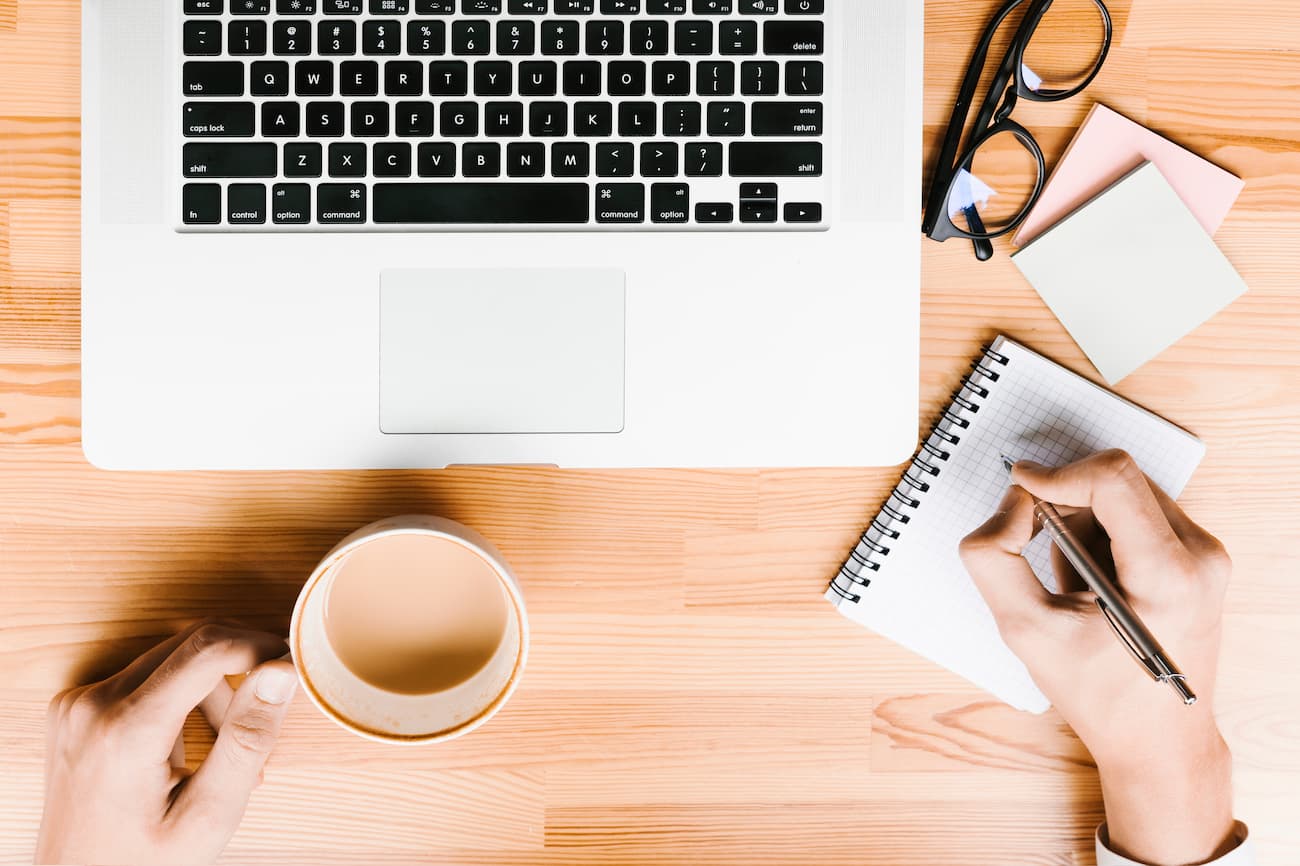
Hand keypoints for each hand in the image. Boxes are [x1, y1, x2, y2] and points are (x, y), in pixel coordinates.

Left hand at [36, 620, 297, 865]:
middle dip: (240, 670)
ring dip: (211, 688)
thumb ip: (247, 740)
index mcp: (126, 730)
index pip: (208, 648)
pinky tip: (188, 746)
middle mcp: (93, 704)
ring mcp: (77, 703)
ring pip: (170, 658)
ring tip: (228, 748)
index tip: (291, 666)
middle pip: (191, 646)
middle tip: (269, 711)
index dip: (259, 646)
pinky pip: (144, 677)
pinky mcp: (75, 707)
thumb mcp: (209, 816)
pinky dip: (179, 698)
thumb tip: (280, 673)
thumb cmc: (142, 865)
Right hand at [960, 450, 1237, 865]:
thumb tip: (1008, 506)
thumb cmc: (1100, 697)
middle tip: (1037, 544)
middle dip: (1065, 499)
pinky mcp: (1200, 559)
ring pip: (1128, 493)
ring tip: (1070, 578)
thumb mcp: (1025, 631)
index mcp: (1168, 576)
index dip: (1056, 473)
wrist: (1159, 742)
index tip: (1020, 485)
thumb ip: (995, 560)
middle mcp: (1200, 557)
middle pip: (1118, 480)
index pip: (1113, 479)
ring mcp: (1207, 556)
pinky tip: (1092, 581)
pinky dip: (1104, 532)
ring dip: (1084, 518)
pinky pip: (1140, 514)